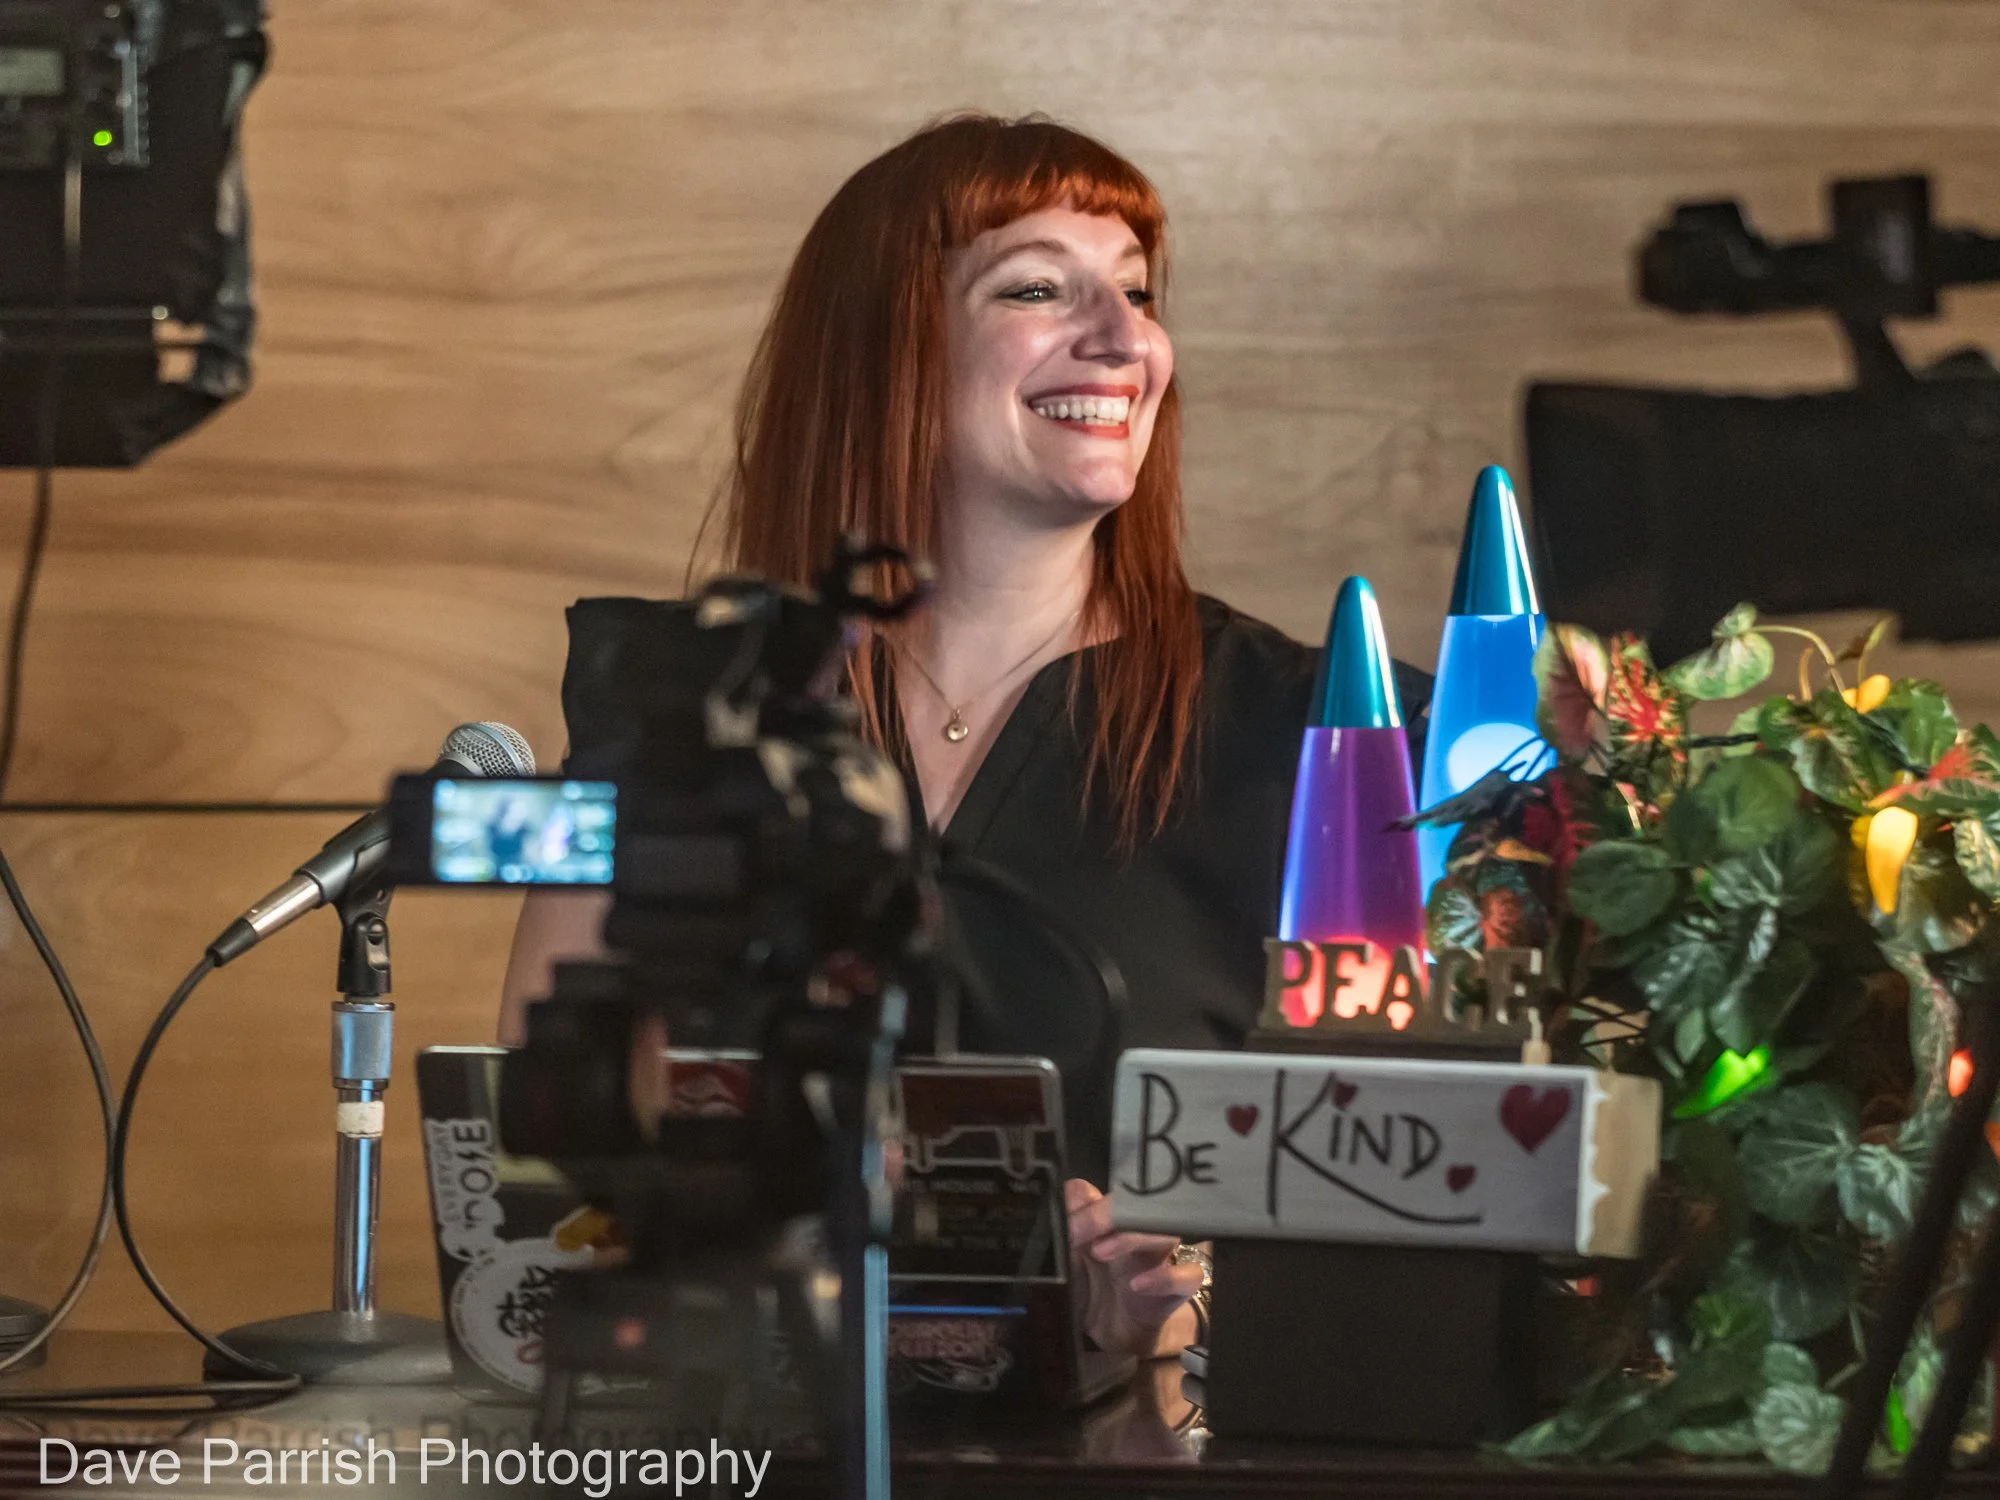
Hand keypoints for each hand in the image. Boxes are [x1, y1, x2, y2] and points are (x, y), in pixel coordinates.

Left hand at [1064, 1178, 1202, 1358]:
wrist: (1105, 1337)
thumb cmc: (1086, 1293)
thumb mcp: (1064, 1264)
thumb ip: (1063, 1231)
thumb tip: (1066, 1196)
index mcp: (1111, 1223)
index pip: (1112, 1195)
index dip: (1090, 1202)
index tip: (1067, 1222)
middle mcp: (1139, 1235)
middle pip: (1141, 1206)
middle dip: (1110, 1213)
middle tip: (1079, 1232)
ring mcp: (1160, 1260)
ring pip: (1167, 1232)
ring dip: (1134, 1237)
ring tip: (1101, 1251)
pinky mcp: (1175, 1291)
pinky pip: (1188, 1275)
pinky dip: (1166, 1277)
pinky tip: (1138, 1284)